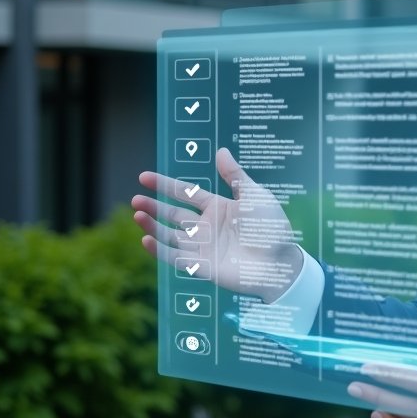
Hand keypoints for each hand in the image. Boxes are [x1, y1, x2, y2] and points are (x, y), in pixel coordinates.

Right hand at [131, 147, 302, 299]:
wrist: (281, 262)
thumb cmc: (272, 227)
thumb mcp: (254, 195)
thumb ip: (235, 175)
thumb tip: (221, 150)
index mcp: (219, 208)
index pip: (185, 193)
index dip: (165, 185)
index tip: (144, 177)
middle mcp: (207, 227)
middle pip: (173, 214)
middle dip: (154, 206)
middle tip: (135, 199)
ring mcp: (204, 247)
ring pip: (170, 235)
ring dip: (153, 226)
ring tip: (137, 215)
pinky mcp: (203, 267)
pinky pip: (176, 258)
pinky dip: (159, 251)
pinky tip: (146, 240)